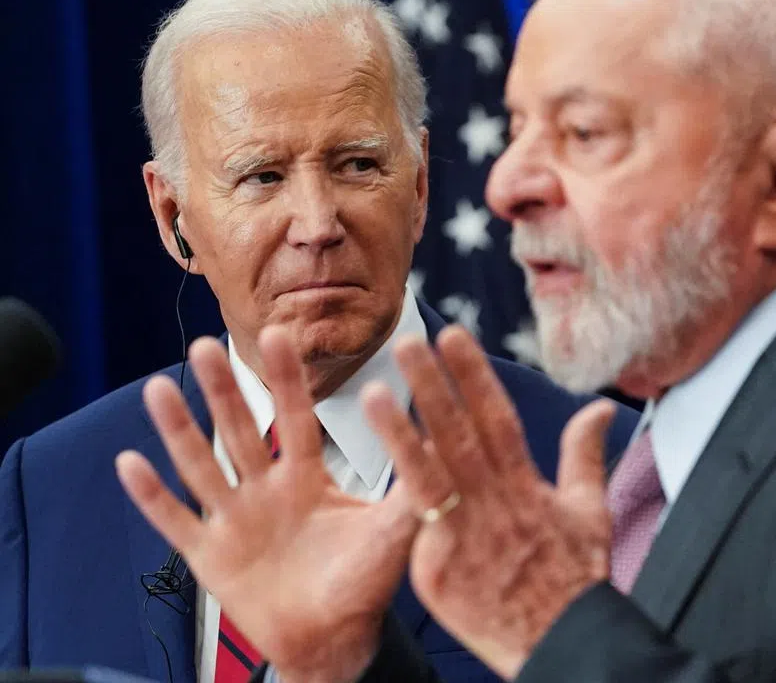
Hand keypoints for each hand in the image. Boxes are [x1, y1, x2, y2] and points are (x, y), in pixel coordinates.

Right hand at [116, 327, 418, 682]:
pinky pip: (177, 522)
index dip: (286, 379)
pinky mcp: (211, 557)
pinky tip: (131, 461)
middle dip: (225, 390)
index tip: (276, 334)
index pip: (296, 418)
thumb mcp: (393, 527)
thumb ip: (414, 482)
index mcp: (308, 479)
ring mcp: (236, 521)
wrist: (333, 640)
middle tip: (208, 344)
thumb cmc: (364, 584)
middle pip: (241, 431)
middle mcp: (267, 491)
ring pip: (203, 466)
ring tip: (160, 388)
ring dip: (180, 429)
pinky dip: (153, 496)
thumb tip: (444, 435)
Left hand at [362, 325, 616, 679]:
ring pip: (428, 474)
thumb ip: (584, 453)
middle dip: (433, 386)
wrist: (560, 643)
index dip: (474, 375)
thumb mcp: (591, 510)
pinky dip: (397, 493)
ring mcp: (464, 536)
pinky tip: (371, 463)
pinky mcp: (438, 570)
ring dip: (400, 431)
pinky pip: (415, 526)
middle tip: (408, 343)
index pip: (496, 416)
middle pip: (459, 435)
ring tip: (374, 393)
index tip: (454, 337)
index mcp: (527, 485)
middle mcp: (494, 503)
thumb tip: (599, 408)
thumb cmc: (574, 579)